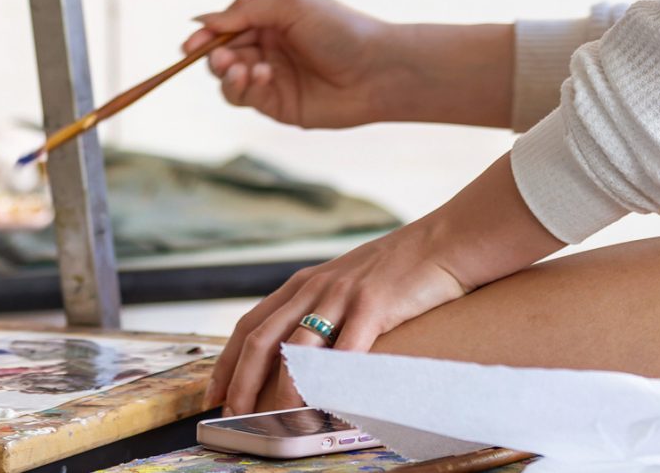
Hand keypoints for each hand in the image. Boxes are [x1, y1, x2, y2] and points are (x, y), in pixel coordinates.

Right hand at [184, 2, 518, 130]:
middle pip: (221, 55)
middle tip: (223, 57)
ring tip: (244, 67)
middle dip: (215, 56)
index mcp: (271, 23)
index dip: (205, 35)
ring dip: (227, 73)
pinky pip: (245, 98)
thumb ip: (246, 10)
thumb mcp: (292, 6)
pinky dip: (244, 88)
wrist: (378, 69)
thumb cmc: (342, 30)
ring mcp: (272, 80)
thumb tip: (201, 18)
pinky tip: (262, 76)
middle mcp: (268, 50)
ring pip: (229, 80)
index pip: (226, 28)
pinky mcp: (278, 106)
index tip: (190, 42)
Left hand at [205, 222, 469, 413]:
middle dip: (241, 382)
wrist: (445, 241)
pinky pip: (344, 349)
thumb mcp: (349, 283)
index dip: (227, 362)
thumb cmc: (401, 269)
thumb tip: (306, 356)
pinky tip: (325, 401)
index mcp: (304, 283)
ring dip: (281, 389)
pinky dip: (331, 378)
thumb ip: (325, 310)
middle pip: (261, 339)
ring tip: (275, 418)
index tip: (214, 393)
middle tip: (233, 414)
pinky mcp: (372, 304)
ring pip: (296, 349)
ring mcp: (342, 295)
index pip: (250, 324)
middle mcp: (315, 287)